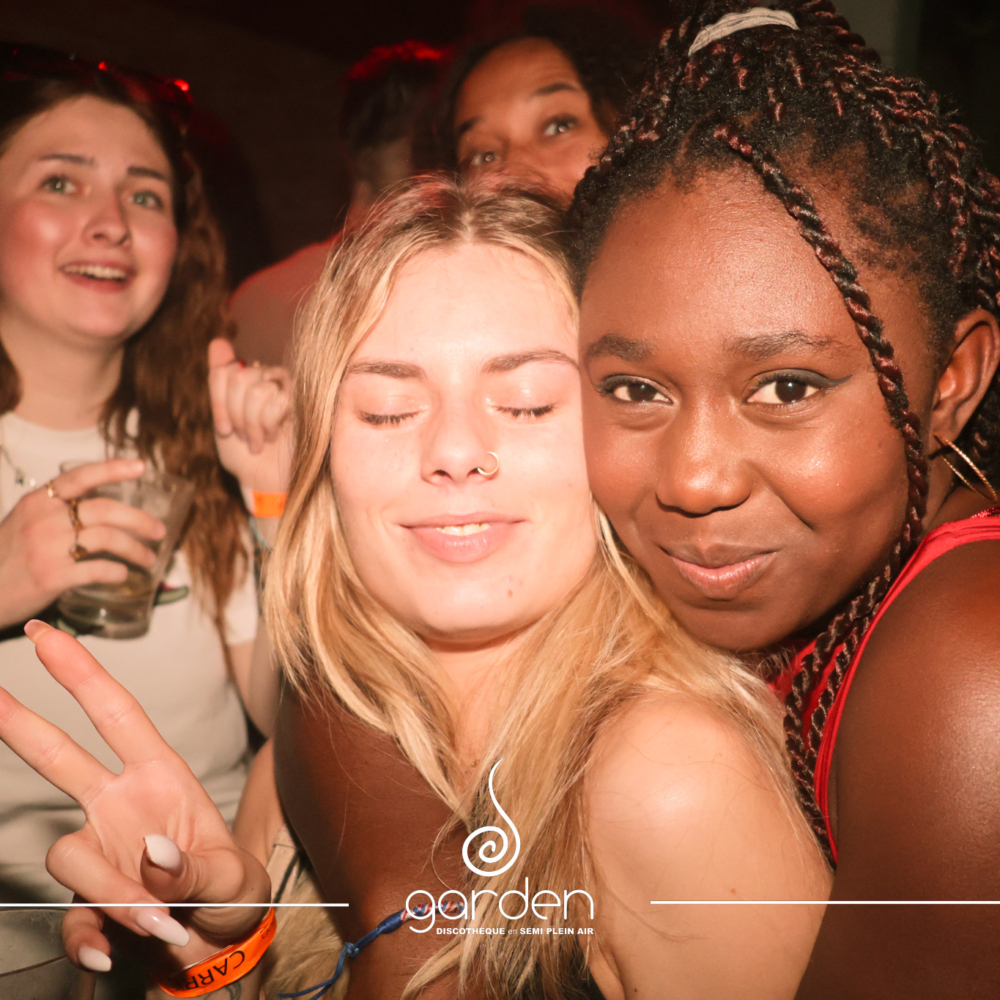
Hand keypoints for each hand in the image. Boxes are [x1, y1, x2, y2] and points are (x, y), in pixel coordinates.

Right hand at [0, 460, 165, 629]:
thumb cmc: (7, 555)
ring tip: (149, 558)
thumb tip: (103, 503)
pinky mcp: (51, 577)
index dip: (112, 469)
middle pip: (104, 510)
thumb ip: (57, 509)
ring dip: (135, 549)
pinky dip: (116, 572)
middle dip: (140, 520)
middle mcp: (43, 520)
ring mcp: (47, 548)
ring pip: (107, 538)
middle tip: (160, 531)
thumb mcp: (26, 521)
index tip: (141, 467)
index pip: (79, 477)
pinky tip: (122, 575)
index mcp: (38, 501)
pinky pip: (97, 570)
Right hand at [0, 622, 269, 973]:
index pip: (116, 715)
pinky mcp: (85, 902)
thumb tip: (152, 857)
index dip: (83, 675)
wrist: (219, 947)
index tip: (47, 635)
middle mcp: (120, 805)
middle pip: (60, 758)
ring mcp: (99, 851)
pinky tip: (112, 954)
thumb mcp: (233, 879)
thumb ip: (194, 870)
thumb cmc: (232, 893)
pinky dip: (90, 938)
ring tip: (164, 924)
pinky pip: (71, 919)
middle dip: (22, 723)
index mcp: (161, 778)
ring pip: (68, 856)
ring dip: (112, 894)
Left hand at [208, 337, 291, 494]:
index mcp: (250, 378)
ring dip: (252, 424)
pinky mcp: (305, 401)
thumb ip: (220, 382)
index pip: (223, 372)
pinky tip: (275, 437)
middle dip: (236, 415)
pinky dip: (268, 426)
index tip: (225, 429)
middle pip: (238, 378)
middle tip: (244, 436)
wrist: (265, 482)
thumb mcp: (223, 418)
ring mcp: (289, 388)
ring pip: (256, 390)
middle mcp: (271, 377)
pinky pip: (275, 402)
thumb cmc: (245, 456)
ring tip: (260, 440)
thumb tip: (218, 341)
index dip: (219, 403)